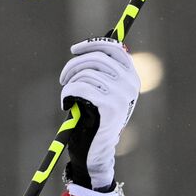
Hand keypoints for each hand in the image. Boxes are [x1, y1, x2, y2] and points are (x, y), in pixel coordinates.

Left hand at [57, 38, 139, 191]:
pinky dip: (67, 93)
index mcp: (131, 77)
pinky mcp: (110, 105)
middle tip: (63, 78)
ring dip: (70, 83)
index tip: (74, 50)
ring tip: (68, 96)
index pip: (114, 49)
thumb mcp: (103, 93)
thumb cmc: (95, 119)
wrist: (97, 150)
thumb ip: (102, 72)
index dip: (92, 45)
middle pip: (97, 58)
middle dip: (74, 65)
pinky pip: (81, 87)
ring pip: (87, 73)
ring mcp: (122, 95)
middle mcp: (130, 84)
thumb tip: (89, 48)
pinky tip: (66, 104)